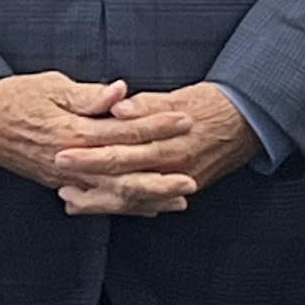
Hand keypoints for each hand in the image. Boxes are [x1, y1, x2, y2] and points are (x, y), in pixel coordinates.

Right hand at [0, 72, 193, 214]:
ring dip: (149, 197)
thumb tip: (122, 92)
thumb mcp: (52, 86)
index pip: (124, 131)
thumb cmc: (16, 97)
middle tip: (193, 173)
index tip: (183, 120)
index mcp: (73, 130)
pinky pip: (98, 201)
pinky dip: (125, 205)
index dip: (156, 126)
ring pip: (114, 194)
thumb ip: (89, 95)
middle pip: (124, 172)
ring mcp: (66, 178)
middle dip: (161, 174)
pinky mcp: (61, 185)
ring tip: (180, 198)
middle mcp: (72, 161)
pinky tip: (147, 207)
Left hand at [51, 82, 260, 216]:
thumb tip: (118, 109)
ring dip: (100, 200)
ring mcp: (178, 181)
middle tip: (58, 176)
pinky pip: (148, 204)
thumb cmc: (208, 103)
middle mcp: (172, 165)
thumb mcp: (177, 97)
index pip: (121, 147)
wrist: (246, 121)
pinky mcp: (182, 189)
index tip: (62, 150)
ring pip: (132, 198)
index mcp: (167, 139)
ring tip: (70, 199)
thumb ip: (145, 105)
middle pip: (122, 176)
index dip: (90, 152)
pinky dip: (123, 207)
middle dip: (88, 178)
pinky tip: (100, 205)